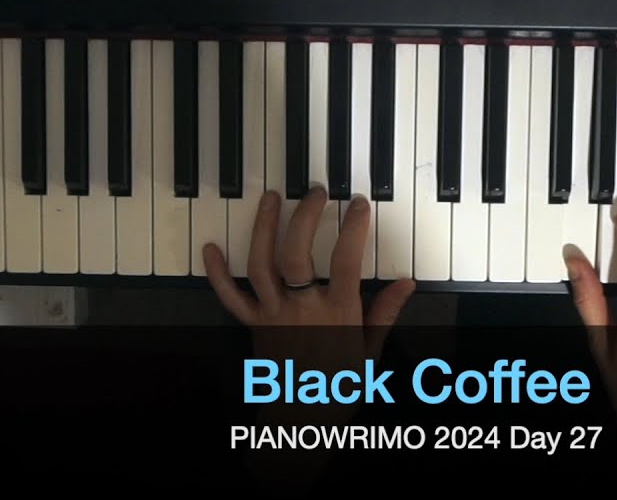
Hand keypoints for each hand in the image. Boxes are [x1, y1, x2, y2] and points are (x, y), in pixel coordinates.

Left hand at [203, 188, 415, 486]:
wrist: (301, 422)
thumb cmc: (338, 388)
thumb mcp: (371, 352)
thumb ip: (384, 313)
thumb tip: (406, 283)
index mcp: (336, 315)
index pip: (346, 262)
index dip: (353, 229)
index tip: (359, 205)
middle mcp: (302, 310)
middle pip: (297, 254)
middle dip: (306, 217)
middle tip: (316, 193)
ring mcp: (274, 315)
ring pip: (262, 265)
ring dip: (263, 228)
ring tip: (271, 198)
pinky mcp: (254, 325)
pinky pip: (230, 297)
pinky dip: (217, 273)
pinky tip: (210, 248)